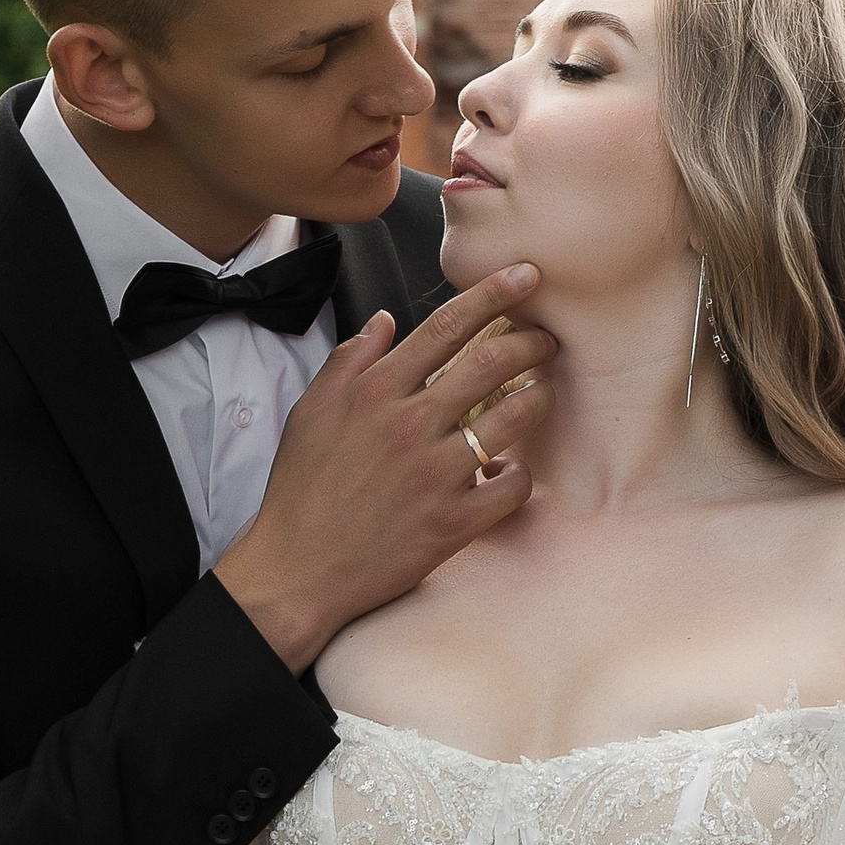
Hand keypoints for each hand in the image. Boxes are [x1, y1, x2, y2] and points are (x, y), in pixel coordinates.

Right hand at [213, 270, 554, 671]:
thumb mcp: (310, 411)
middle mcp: (410, 423)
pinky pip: (513, 487)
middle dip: (531, 341)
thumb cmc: (302, 490)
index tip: (526, 275)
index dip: (493, 293)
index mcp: (375, 391)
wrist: (297, 569)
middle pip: (492, 361)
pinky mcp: (453, 522)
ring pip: (514, 417)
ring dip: (538, 398)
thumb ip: (349, 360)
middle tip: (547, 340)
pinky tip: (508, 471)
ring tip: (542, 393)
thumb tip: (384, 321)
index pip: (446, 325)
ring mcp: (435, 473)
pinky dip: (519, 475)